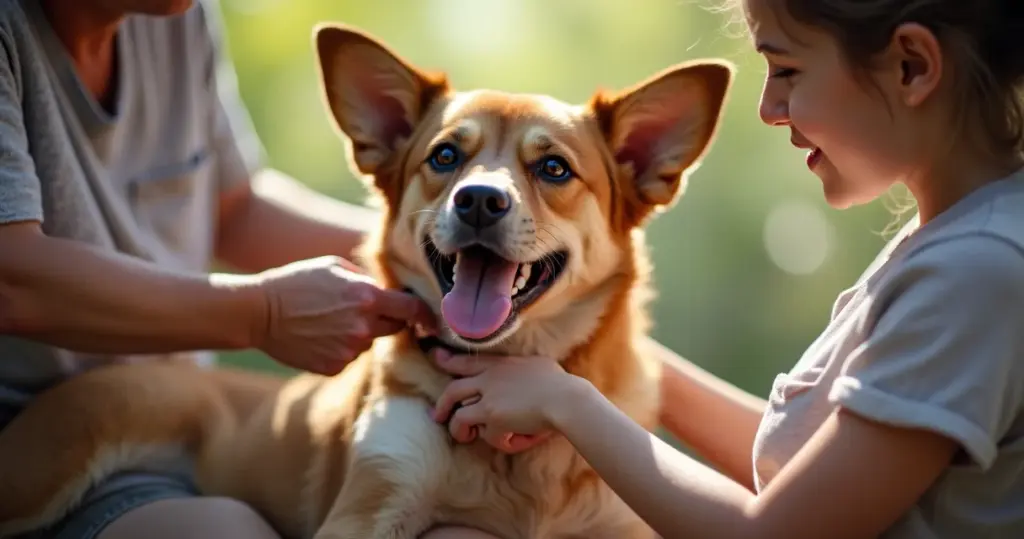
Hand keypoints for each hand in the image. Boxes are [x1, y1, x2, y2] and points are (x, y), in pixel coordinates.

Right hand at [253, 255, 436, 374]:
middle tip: (366, 311)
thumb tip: (390, 289)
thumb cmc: (298, 281)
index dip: (424, 315)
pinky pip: (350, 357)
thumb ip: (367, 279)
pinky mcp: (334, 367)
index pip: (411, 310)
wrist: (260, 312)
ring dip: (362, 334)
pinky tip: (320, 336)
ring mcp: (349, 350)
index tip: (430, 320)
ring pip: (370, 343)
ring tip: (331, 322)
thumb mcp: (336, 267)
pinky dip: (342, 349)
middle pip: (396, 329)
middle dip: (389, 320)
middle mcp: (363, 327)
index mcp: (367, 298)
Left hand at [431, 351, 579, 452]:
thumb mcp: (537, 364)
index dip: (449, 361)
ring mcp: (488, 399)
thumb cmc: (560, 383)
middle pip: (453, 390)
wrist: (566, 399)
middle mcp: (489, 379)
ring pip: (459, 417)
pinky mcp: (493, 418)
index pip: (467, 361)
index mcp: (500, 364)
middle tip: (437, 416)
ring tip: (465, 437)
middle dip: (442, 405)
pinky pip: (485, 435)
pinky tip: (510, 442)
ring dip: (459, 430)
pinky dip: (495, 442)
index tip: (435, 358)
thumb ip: (523, 367)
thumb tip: (528, 370)